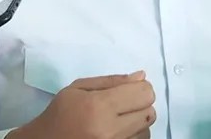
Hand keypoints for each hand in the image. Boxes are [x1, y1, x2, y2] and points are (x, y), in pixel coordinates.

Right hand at [10, 71, 155, 138]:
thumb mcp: (78, 88)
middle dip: (140, 104)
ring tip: (118, 119)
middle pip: (150, 112)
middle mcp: (110, 130)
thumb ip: (112, 81)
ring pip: (147, 129)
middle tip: (123, 103)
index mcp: (99, 106)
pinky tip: (118, 131)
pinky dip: (134, 134)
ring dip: (138, 121)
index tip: (129, 89)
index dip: (139, 88)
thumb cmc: (60, 113)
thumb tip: (141, 77)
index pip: (144, 94)